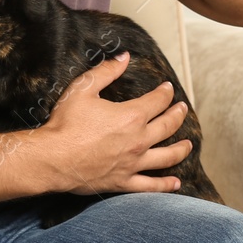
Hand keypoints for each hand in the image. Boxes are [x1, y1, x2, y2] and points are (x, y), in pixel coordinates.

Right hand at [35, 51, 190, 194]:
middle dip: (177, 115)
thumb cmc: (66, 123)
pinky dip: (165, 185)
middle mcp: (138, 140)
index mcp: (131, 116)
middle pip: (167, 127)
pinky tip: (175, 183)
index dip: (165, 93)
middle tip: (182, 109)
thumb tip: (124, 57)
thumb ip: (106, 71)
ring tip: (189, 145)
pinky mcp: (124, 181)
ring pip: (166, 157)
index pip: (157, 101)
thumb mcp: (83, 88)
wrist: (53, 158)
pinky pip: (151, 185)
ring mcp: (133, 163)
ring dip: (181, 149)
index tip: (167, 88)